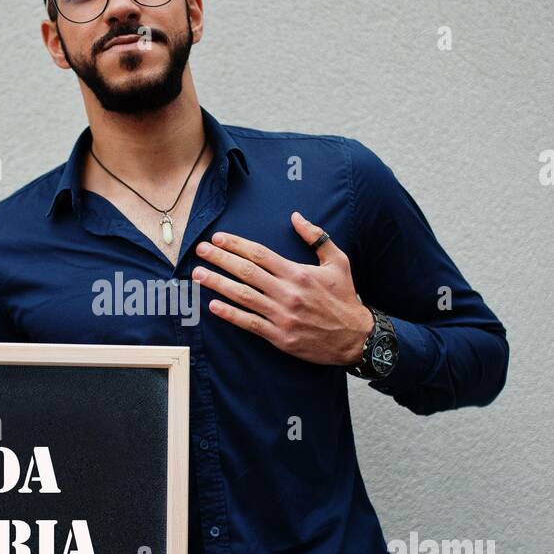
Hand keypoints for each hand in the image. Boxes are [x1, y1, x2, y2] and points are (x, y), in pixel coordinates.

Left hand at [192, 211, 373, 365]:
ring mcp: (282, 315)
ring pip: (243, 296)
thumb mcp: (338, 262)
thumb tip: (296, 216)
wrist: (355, 337)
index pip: (260, 254)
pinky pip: (250, 323)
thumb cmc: (345, 297)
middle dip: (220, 259)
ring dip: (218, 284)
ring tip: (198, 275)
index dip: (236, 244)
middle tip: (200, 250)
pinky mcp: (280, 336)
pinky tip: (213, 305)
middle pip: (246, 272)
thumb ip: (317, 237)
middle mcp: (287, 292)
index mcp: (298, 272)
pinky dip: (230, 314)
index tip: (218, 237)